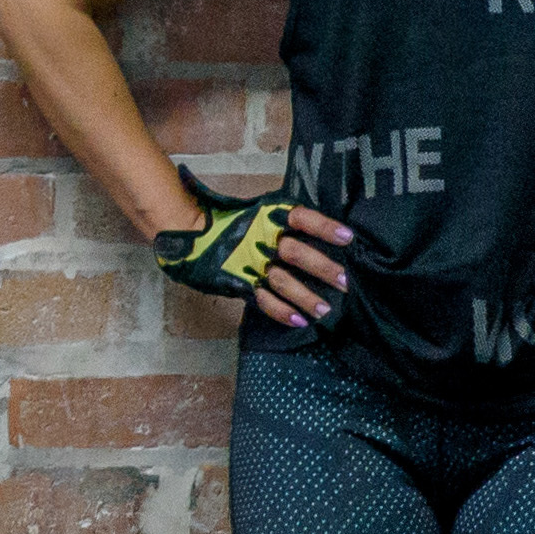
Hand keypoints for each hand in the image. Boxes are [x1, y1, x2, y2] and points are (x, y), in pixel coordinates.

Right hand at [153, 172, 352, 329]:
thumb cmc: (227, 220)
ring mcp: (248, 263)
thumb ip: (281, 221)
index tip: (348, 237)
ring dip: (305, 297)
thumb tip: (319, 233)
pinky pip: (262, 299)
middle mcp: (260, 239)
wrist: (186, 232)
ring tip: (324, 310)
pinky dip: (280, 311)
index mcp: (267, 216)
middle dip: (321, 267)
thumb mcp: (256, 212)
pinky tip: (298, 321)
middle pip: (295, 252)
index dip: (324, 227)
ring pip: (282, 281)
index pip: (301, 218)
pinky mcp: (238, 282)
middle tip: (344, 282)